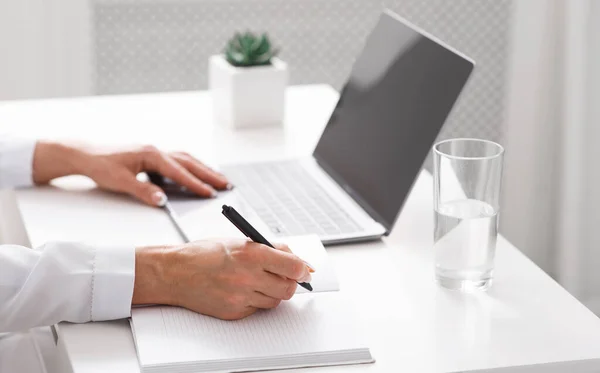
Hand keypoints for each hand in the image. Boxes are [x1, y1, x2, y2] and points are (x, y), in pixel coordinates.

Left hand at [32, 141, 230, 205]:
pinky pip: (177, 161)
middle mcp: (156, 150)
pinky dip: (190, 168)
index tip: (210, 193)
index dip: (196, 183)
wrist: (84, 154)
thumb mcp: (120, 181)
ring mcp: (155, 152)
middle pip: (189, 162)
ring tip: (219, 179)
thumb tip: (162, 200)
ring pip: (186, 159)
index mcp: (151, 154)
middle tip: (226, 184)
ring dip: (203, 169)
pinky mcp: (152, 156)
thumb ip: (143, 191)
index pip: (179, 171)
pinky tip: (196, 175)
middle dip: (209, 174)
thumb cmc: (100, 165)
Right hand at [132, 239, 312, 319]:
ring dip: (272, 291)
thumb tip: (296, 258)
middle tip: (284, 276)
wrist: (175, 272)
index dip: (302, 269)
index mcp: (252, 254)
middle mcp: (248, 276)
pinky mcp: (234, 311)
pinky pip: (257, 309)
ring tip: (257, 280)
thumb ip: (270, 248)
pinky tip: (242, 289)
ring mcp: (241, 297)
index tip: (304, 269)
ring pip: (274, 300)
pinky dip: (256, 300)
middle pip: (288, 288)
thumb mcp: (240, 241)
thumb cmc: (204, 253)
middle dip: (290, 282)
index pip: (293, 266)